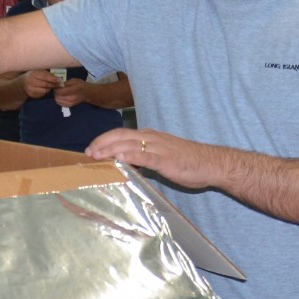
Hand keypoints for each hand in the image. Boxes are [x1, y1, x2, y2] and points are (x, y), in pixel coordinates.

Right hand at [22, 70, 61, 98]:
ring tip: (52, 86)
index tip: (59, 80)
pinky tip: (46, 89)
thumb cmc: (33, 75)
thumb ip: (47, 73)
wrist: (23, 83)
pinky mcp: (32, 95)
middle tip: (59, 84)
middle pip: (45, 84)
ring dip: (50, 88)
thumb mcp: (38, 71)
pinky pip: (42, 94)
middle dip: (53, 84)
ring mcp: (30, 89)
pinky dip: (45, 92)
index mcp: (33, 73)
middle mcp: (31, 81)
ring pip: (44, 90)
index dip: (53, 79)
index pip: (45, 77)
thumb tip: (57, 78)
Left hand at [53, 79, 88, 107]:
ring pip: (58, 101)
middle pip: (58, 97)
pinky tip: (61, 97)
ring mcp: (71, 103)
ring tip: (59, 92)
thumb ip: (65, 83)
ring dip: (56, 96)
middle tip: (57, 89)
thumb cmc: (80, 85)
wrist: (86, 93)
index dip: (56, 89)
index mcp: (74, 90)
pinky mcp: (70, 106)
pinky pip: (60, 104)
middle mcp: (72, 98)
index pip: (61, 92)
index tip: (57, 86)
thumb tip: (58, 85)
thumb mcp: (73, 80)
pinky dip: (58, 100)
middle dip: (56, 92)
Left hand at [86, 128, 220, 190]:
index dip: (104, 140)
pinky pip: (144, 156)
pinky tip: (119, 159)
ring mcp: (158, 148)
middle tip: (88, 153)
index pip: (122, 133)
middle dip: (102, 143)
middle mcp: (151, 138)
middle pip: (120, 135)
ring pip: (128, 144)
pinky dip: (130, 156)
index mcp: (150, 136)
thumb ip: (144, 158)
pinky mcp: (165, 159)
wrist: (210, 163)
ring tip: (96, 156)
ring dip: (110, 149)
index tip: (92, 148)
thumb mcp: (161, 157)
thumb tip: (127, 165)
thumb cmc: (187, 161)